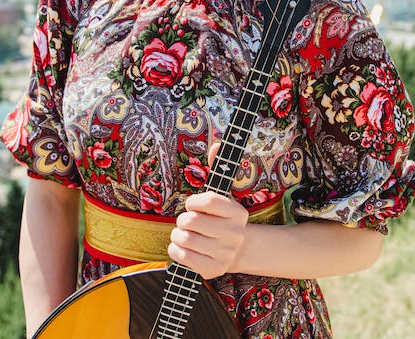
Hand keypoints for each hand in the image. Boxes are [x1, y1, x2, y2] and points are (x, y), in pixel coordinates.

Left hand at [167, 142, 248, 278]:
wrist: (234, 252)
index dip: (194, 202)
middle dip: (183, 220)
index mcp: (238, 213)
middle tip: (188, 222)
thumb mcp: (222, 196)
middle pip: (190, 220)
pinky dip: (175, 250)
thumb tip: (216, 144)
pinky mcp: (212, 270)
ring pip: (183, 238)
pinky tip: (183, 248)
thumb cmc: (220, 219)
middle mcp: (235, 234)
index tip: (194, 205)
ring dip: (177, 235)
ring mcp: (224, 254)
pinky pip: (180, 256)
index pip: (207, 201)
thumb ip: (217, 169)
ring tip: (186, 235)